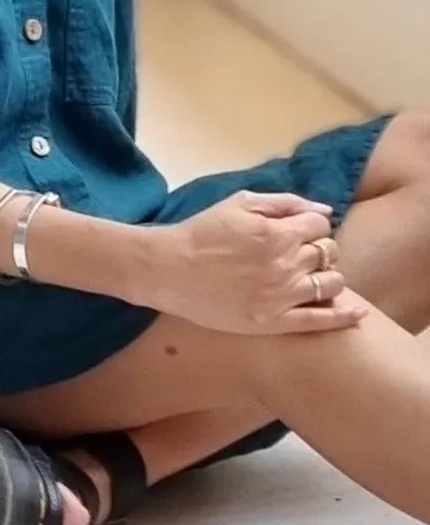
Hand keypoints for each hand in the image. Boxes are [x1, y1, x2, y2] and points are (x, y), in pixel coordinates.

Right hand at [140, 192, 363, 335]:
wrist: (168, 269)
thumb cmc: (202, 232)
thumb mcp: (239, 203)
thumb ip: (284, 202)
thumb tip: (323, 209)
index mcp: (277, 233)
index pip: (320, 222)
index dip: (311, 223)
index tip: (298, 229)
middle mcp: (286, 264)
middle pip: (328, 251)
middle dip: (318, 247)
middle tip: (297, 251)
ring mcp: (282, 296)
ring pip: (331, 283)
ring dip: (327, 275)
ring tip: (309, 274)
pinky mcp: (274, 322)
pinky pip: (321, 321)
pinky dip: (343, 315)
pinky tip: (356, 311)